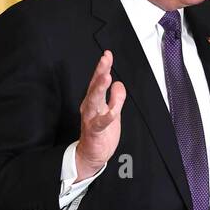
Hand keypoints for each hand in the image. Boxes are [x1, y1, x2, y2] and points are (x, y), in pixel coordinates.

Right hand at [75, 50, 125, 179]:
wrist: (93, 154)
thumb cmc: (101, 133)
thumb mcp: (113, 112)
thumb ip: (116, 98)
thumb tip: (119, 83)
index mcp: (94, 101)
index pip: (98, 81)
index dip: (103, 67)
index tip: (108, 54)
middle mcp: (90, 107)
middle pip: (94, 87)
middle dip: (100, 72)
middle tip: (105, 59)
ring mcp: (91, 119)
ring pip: (94, 101)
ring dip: (100, 89)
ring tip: (106, 77)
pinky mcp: (94, 132)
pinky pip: (100, 123)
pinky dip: (106, 117)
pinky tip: (112, 112)